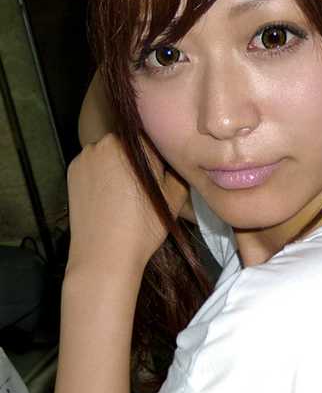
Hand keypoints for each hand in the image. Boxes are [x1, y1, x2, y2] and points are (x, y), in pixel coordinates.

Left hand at [66, 133, 187, 275]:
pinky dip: (99, 172)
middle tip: (142, 184)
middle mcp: (108, 141)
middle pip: (129, 143)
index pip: (153, 137)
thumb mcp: (175, 197)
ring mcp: (87, 154)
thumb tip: (176, 155)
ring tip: (123, 192)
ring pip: (109, 151)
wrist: (104, 256)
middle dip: (137, 158)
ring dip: (117, 163)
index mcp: (137, 145)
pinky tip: (105, 194)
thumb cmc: (144, 227)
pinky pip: (92, 163)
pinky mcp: (72, 168)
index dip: (159, 153)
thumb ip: (178, 168)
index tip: (161, 172)